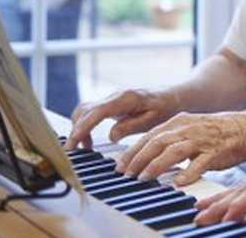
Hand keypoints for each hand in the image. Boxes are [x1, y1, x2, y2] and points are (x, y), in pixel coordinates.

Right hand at [67, 89, 181, 148]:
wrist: (174, 96)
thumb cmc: (167, 108)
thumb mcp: (154, 120)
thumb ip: (132, 126)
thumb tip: (111, 136)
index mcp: (127, 98)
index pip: (98, 111)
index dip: (83, 126)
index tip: (74, 141)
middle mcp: (116, 95)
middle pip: (86, 110)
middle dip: (75, 130)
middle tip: (72, 151)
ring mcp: (112, 98)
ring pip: (85, 110)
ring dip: (79, 128)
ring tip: (83, 148)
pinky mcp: (111, 104)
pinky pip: (91, 113)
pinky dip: (85, 126)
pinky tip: (89, 141)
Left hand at [116, 111, 245, 184]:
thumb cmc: (217, 132)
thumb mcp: (190, 128)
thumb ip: (170, 139)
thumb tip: (146, 153)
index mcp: (179, 121)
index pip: (150, 136)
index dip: (133, 151)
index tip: (120, 165)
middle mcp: (189, 128)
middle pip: (158, 142)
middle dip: (139, 158)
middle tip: (127, 173)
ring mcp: (203, 139)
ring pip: (174, 151)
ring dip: (157, 165)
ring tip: (145, 178)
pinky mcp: (216, 151)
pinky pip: (200, 163)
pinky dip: (188, 173)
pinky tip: (178, 183)